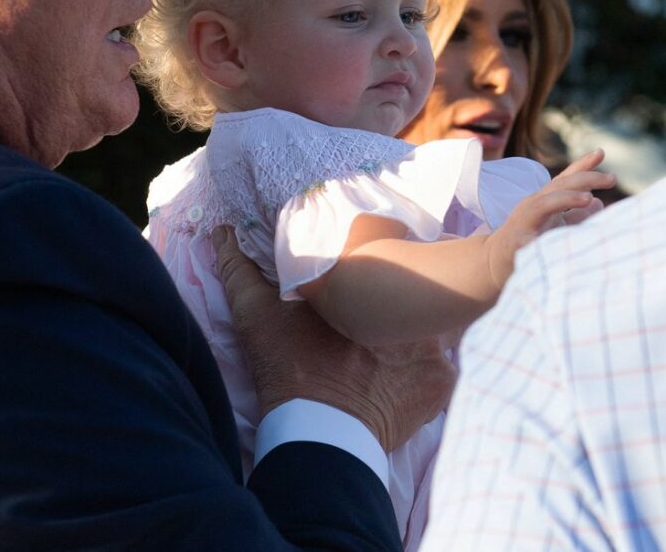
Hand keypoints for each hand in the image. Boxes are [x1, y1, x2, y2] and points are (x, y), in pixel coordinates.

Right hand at [214, 226, 454, 452]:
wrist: (317, 434)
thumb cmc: (288, 367)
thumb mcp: (255, 314)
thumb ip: (240, 270)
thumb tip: (222, 233)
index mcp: (369, 281)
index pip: (394, 252)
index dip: (390, 255)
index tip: (381, 261)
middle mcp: (408, 305)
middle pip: (421, 286)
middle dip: (409, 291)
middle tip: (389, 302)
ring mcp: (433, 343)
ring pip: (437, 322)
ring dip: (422, 326)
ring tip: (399, 341)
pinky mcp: (441, 381)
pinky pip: (444, 363)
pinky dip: (427, 366)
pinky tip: (405, 374)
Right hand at [486, 148, 615, 285]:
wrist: (495, 260)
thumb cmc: (528, 239)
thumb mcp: (555, 223)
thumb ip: (577, 214)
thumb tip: (599, 202)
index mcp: (546, 200)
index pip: (565, 180)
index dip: (583, 166)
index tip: (601, 153)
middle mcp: (534, 205)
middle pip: (559, 186)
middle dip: (585, 179)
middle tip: (611, 179)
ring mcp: (524, 221)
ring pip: (543, 205)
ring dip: (566, 199)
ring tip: (587, 198)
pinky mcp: (516, 243)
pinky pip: (528, 240)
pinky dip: (538, 239)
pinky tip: (550, 238)